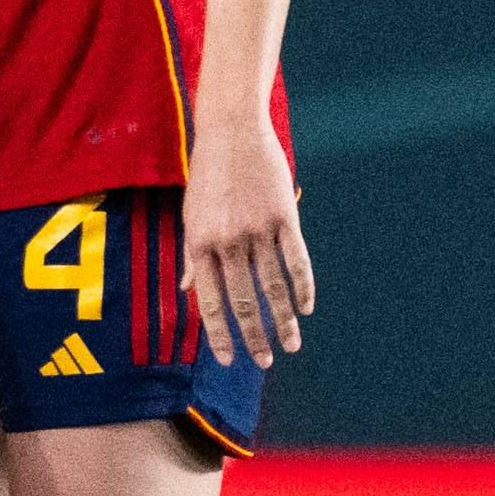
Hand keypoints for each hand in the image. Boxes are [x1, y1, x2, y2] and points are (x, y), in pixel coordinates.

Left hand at [182, 112, 313, 366]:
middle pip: (243, 300)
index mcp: (200, 244)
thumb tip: (188, 290)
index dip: (219, 333)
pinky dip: (303, 286)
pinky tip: (306, 308)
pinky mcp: (284, 216)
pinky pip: (296, 259)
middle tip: (265, 362)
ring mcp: (257, 229)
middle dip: (254, 335)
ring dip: (283, 319)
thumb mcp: (190, 216)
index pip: (209, 301)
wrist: (231, 133)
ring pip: (272, 285)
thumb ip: (193, 256)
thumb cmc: (208, 178)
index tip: (229, 359)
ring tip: (291, 345)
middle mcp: (227, 241)